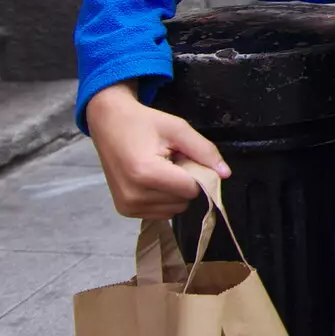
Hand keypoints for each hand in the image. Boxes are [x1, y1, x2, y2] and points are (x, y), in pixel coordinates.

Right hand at [87, 83, 229, 219]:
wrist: (108, 123)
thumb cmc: (144, 123)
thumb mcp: (178, 129)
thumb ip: (204, 151)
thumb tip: (225, 174)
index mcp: (146, 173)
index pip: (191, 189)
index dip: (196, 172)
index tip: (183, 156)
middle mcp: (134, 195)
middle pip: (183, 200)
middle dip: (184, 180)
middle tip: (169, 159)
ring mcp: (127, 206)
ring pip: (174, 209)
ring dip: (174, 190)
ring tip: (160, 168)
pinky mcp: (124, 211)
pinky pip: (161, 212)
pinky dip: (163, 198)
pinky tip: (152, 179)